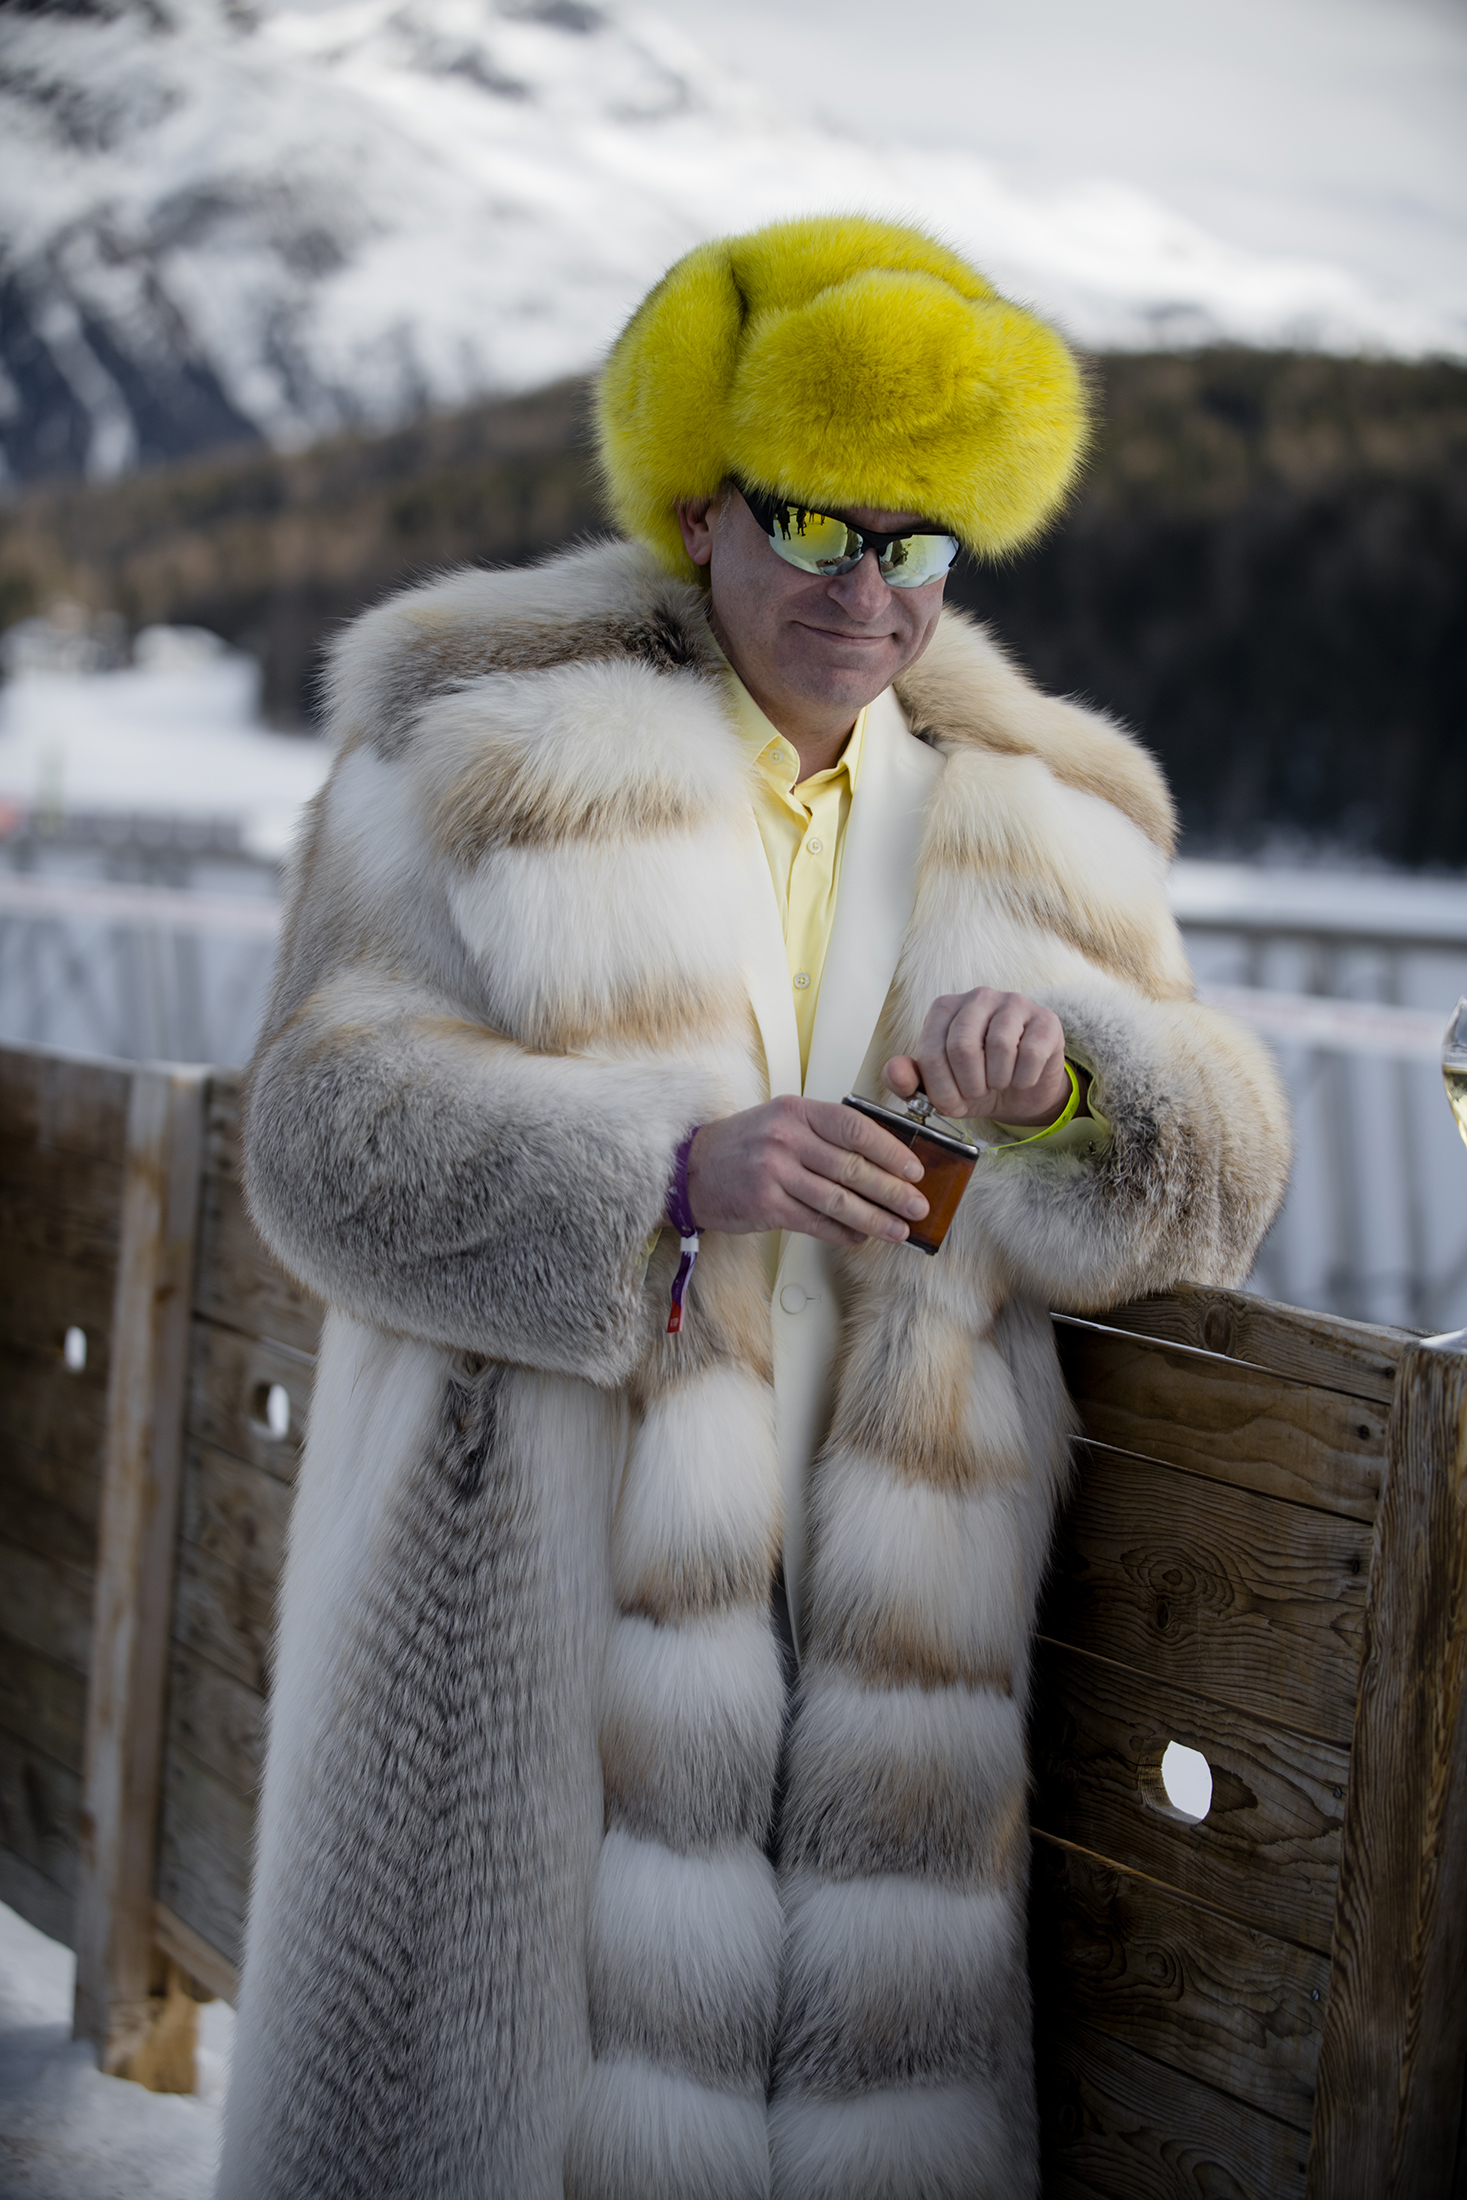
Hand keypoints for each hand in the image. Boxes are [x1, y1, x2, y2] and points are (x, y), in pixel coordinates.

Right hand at [684, 1097, 928, 1246]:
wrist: (690, 1169)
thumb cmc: (743, 1145)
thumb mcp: (782, 1120)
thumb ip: (825, 1132)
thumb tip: (879, 1158)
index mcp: (797, 1111)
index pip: (855, 1128)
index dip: (890, 1150)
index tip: (914, 1169)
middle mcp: (786, 1139)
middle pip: (852, 1167)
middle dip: (892, 1191)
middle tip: (918, 1206)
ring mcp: (774, 1173)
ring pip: (838, 1200)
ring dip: (875, 1218)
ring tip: (899, 1229)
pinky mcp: (766, 1205)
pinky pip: (816, 1222)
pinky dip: (843, 1233)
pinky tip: (861, 1237)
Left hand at [885, 989, 1070, 1125]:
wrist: (1019, 1092)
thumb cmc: (973, 1083)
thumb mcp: (936, 1088)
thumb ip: (906, 1081)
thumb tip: (894, 1072)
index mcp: (945, 1008)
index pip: (932, 1051)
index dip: (941, 1089)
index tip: (951, 1104)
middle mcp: (978, 997)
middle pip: (963, 1046)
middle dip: (969, 1084)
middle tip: (977, 1092)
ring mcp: (1014, 1003)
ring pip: (1000, 1046)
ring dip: (997, 1081)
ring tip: (998, 1083)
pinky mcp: (1046, 1019)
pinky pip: (1031, 1053)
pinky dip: (1023, 1078)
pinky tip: (1020, 1079)